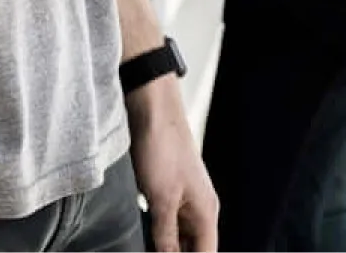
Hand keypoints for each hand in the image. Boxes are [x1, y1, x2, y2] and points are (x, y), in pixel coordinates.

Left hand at [127, 76, 218, 250]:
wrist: (150, 107)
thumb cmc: (162, 147)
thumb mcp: (162, 199)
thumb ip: (166, 236)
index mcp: (206, 213)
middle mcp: (197, 207)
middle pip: (191, 247)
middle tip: (147, 250)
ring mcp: (181, 197)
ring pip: (176, 235)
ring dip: (161, 244)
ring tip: (141, 244)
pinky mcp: (164, 187)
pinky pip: (163, 219)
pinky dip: (153, 229)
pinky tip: (139, 232)